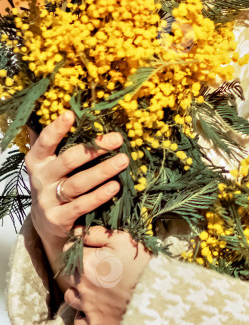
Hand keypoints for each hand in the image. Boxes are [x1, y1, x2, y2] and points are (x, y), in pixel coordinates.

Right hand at [25, 111, 129, 289]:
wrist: (47, 223)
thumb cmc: (57, 181)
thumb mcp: (52, 162)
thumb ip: (61, 142)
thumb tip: (73, 111)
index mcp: (38, 161)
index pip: (44, 142)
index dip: (56, 129)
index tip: (71, 114)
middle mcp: (41, 180)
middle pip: (68, 161)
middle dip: (93, 149)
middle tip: (117, 138)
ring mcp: (49, 201)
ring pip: (78, 184)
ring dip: (102, 171)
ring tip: (123, 161)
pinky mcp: (60, 220)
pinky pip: (82, 206)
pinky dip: (99, 197)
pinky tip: (115, 187)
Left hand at [63, 226, 151, 324]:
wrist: (154, 294)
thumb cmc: (140, 264)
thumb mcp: (123, 240)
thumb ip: (97, 233)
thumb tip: (78, 231)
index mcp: (87, 262)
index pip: (68, 250)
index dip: (78, 246)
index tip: (89, 247)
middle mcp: (82, 285)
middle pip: (68, 272)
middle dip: (77, 267)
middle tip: (95, 266)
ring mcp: (86, 306)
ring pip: (71, 296)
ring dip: (78, 290)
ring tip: (94, 286)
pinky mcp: (94, 322)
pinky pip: (79, 319)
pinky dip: (83, 313)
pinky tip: (94, 305)